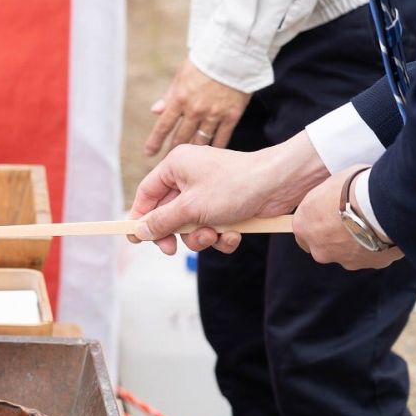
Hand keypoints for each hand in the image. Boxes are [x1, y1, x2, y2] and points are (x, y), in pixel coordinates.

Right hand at [129, 132, 328, 254]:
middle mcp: (189, 177)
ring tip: (214, 235)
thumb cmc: (234, 185)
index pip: (146, 194)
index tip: (134, 238)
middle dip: (176, 233)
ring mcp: (209, 193)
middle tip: (172, 249)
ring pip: (191, 225)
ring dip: (201, 237)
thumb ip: (162, 221)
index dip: (140, 217)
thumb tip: (139, 230)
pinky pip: (212, 227)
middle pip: (168, 214)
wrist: (281, 184)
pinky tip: (233, 235)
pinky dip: (221, 236)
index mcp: (175, 167)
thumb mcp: (191, 207)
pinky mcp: (227, 206)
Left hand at [145, 59, 250, 155]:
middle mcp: (195, 110)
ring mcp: (214, 114)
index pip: (163, 126)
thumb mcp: (181, 76)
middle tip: (167, 163)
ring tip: (188, 164)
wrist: (233, 55)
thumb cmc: (204, 62)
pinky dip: (215, 148)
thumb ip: (169, 96)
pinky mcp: (232, 115)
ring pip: (200, 140)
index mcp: (179, 99)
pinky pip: (222, 137)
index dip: (155, 141)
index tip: (149, 153)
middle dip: (172, 151)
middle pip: (181, 137)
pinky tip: (211, 155)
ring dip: (193, 153)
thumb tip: (154, 111)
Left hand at [293, 167, 404, 269]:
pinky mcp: (367, 264)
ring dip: (356, 242)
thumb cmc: (351, 189)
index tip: (328, 218)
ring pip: (347, 253)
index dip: (316, 225)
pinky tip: (384, 232)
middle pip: (323, 246)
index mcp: (303, 227)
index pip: (303, 231)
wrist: (380, 205)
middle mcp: (319, 248)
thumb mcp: (328, 186)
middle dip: (335, 237)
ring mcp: (343, 259)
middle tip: (352, 221)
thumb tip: (332, 198)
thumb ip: (324, 200)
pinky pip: (371, 255)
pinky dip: (376, 246)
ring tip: (371, 225)